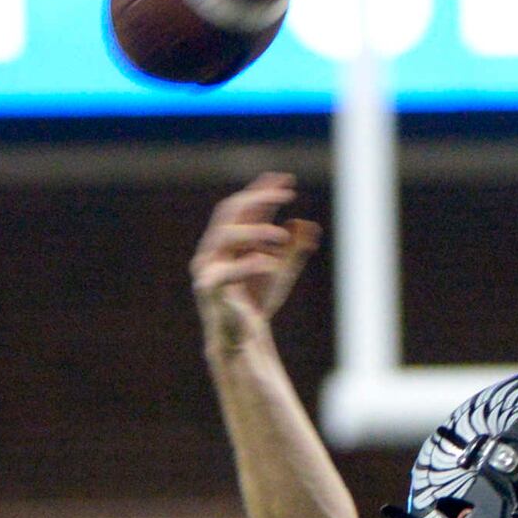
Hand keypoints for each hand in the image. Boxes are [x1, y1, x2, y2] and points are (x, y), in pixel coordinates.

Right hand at [191, 171, 321, 353]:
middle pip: (231, 211)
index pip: (245, 206)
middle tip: (286, 195)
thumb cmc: (258, 301)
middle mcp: (215, 246)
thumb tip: (308, 225)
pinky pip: (224, 271)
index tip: (287, 179)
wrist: (244, 337)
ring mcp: (208, 265)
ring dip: (255, 231)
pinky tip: (272, 262)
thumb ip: (294, 248)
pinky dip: (248, 265)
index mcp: (230, 239)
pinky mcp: (208, 288)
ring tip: (282, 236)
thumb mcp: (282, 271)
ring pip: (225, 234)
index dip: (264, 190)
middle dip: (258, 198)